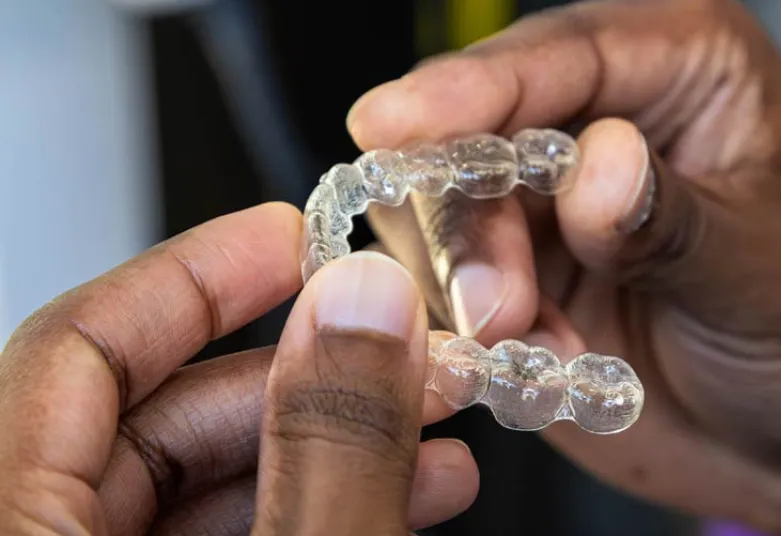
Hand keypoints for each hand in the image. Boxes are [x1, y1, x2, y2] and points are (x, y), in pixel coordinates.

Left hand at [0, 203, 477, 534]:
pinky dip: (309, 509)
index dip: (193, 277)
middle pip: (147, 418)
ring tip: (431, 438)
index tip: (289, 240)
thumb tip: (365, 314)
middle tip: (402, 351)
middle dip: (301, 375)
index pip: (73, 349)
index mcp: (9, 533)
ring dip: (326, 450)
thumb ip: (328, 455)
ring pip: (190, 488)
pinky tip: (395, 499)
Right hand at [346, 0, 780, 532]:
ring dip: (470, 286)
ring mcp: (555, 209)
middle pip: (478, 132)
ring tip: (528, 342)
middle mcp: (604, 127)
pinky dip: (478, 337)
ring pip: (448, 216)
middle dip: (469, 221)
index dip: (471, 88)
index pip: (562, 55)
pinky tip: (539, 364)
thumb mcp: (772, 268)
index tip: (398, 124)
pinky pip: (455, 294)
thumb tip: (592, 169)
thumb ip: (673, 220)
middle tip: (496, 304)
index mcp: (685, 72)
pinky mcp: (527, 280)